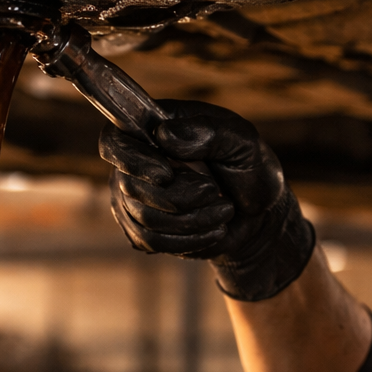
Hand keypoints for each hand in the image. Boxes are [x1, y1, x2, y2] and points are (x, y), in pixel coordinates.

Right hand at [100, 100, 316, 300]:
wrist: (257, 214)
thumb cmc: (249, 169)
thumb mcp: (243, 143)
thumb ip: (211, 132)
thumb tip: (166, 136)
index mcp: (154, 130)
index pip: (114, 141)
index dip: (131, 160)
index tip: (166, 174)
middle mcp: (136, 163)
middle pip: (131, 187)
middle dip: (181, 197)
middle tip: (215, 191)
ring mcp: (134, 199)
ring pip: (144, 219)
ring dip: (192, 220)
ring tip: (222, 210)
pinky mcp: (142, 230)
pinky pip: (151, 242)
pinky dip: (189, 239)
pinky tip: (212, 229)